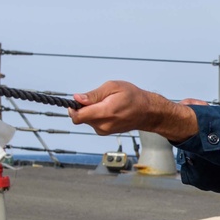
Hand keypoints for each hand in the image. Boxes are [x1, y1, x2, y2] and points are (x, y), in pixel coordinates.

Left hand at [70, 80, 198, 142]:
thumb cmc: (133, 97)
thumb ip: (94, 94)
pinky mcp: (105, 132)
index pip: (77, 116)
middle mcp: (103, 125)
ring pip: (86, 120)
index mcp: (104, 113)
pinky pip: (93, 123)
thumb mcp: (113, 87)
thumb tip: (78, 98)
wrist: (147, 112)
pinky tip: (107, 109)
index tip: (74, 101)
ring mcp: (104, 131)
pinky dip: (95, 115)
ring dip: (90, 111)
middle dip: (83, 107)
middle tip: (96, 98)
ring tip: (105, 103)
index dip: (72, 108)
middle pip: (80, 118)